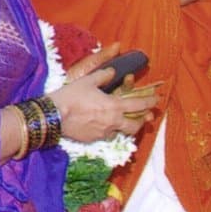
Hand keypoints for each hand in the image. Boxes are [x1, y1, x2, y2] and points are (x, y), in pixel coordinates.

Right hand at [49, 42, 163, 143]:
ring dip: (124, 127)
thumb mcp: (88, 81)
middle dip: (142, 121)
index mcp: (114, 106)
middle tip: (145, 117)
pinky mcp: (93, 139)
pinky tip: (104, 126)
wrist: (53, 116)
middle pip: (134, 125)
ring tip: (124, 122)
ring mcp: (103, 133)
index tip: (157, 100)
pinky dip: (108, 131)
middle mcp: (112, 122)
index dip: (150, 102)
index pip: (139, 105)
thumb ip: (103, 76)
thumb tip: (112, 71)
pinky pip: (105, 136)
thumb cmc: (71, 96)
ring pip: (120, 132)